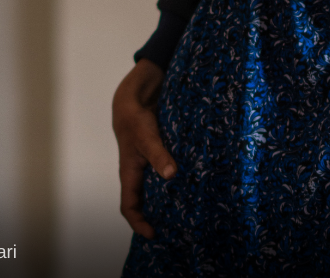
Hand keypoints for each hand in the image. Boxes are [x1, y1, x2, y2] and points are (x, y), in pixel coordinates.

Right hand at [113, 58, 176, 237]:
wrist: (137, 95)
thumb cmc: (136, 117)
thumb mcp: (146, 136)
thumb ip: (158, 155)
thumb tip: (171, 175)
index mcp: (130, 172)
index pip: (130, 206)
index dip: (139, 222)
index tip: (154, 234)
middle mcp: (140, 171)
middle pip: (147, 200)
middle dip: (159, 214)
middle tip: (179, 227)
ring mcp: (151, 162)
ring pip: (160, 186)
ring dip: (172, 197)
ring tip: (193, 208)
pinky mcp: (162, 152)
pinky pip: (170, 170)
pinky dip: (180, 178)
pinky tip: (199, 181)